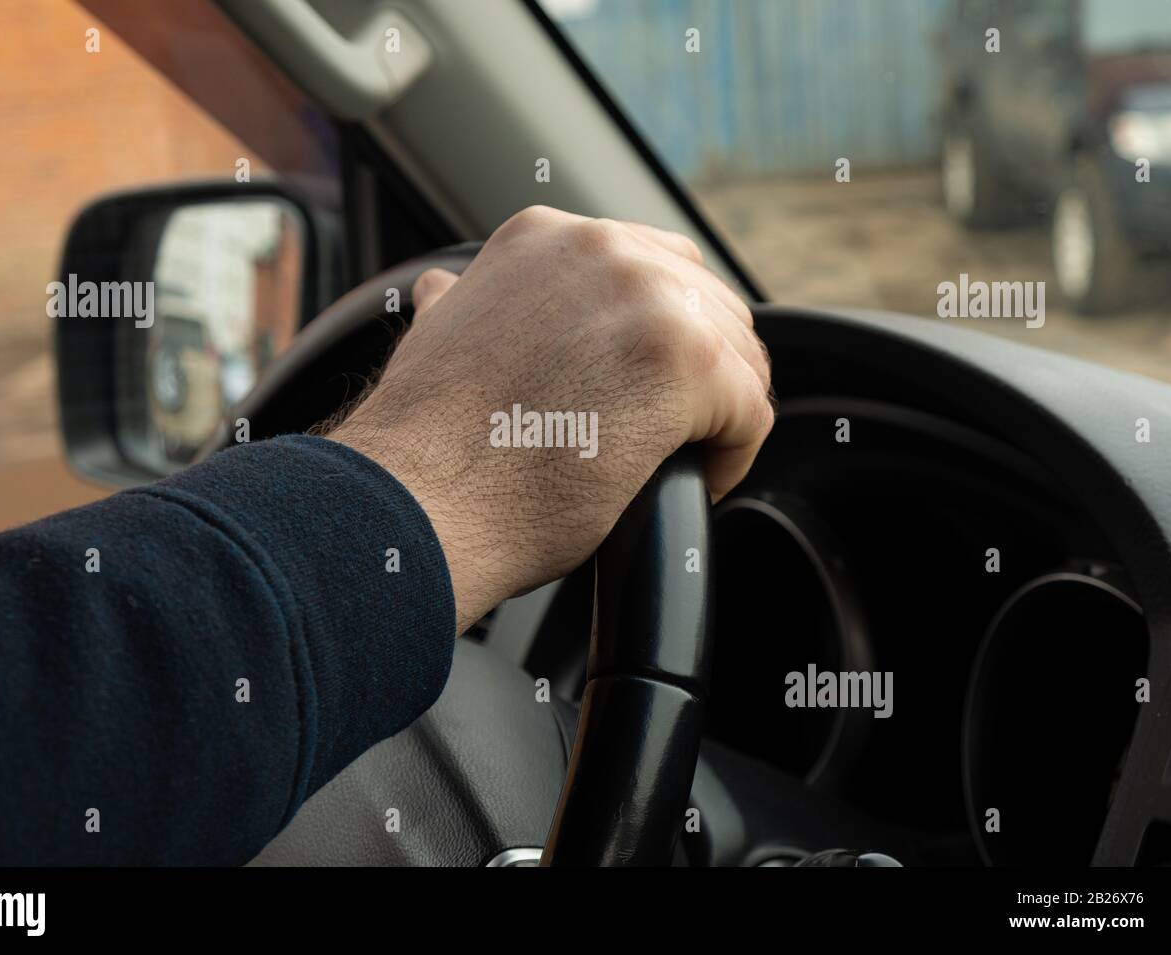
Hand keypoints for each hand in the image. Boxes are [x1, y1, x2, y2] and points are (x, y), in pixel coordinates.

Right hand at [330, 206, 773, 633]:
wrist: (418, 500)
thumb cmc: (426, 444)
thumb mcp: (438, 337)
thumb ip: (461, 302)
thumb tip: (447, 293)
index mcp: (547, 238)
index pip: (655, 267)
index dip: (664, 338)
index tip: (644, 393)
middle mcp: (602, 250)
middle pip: (710, 305)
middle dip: (702, 376)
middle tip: (672, 437)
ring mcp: (648, 298)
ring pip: (739, 357)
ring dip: (720, 417)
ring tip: (679, 464)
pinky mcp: (686, 363)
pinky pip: (752, 413)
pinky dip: (731, 457)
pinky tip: (689, 483)